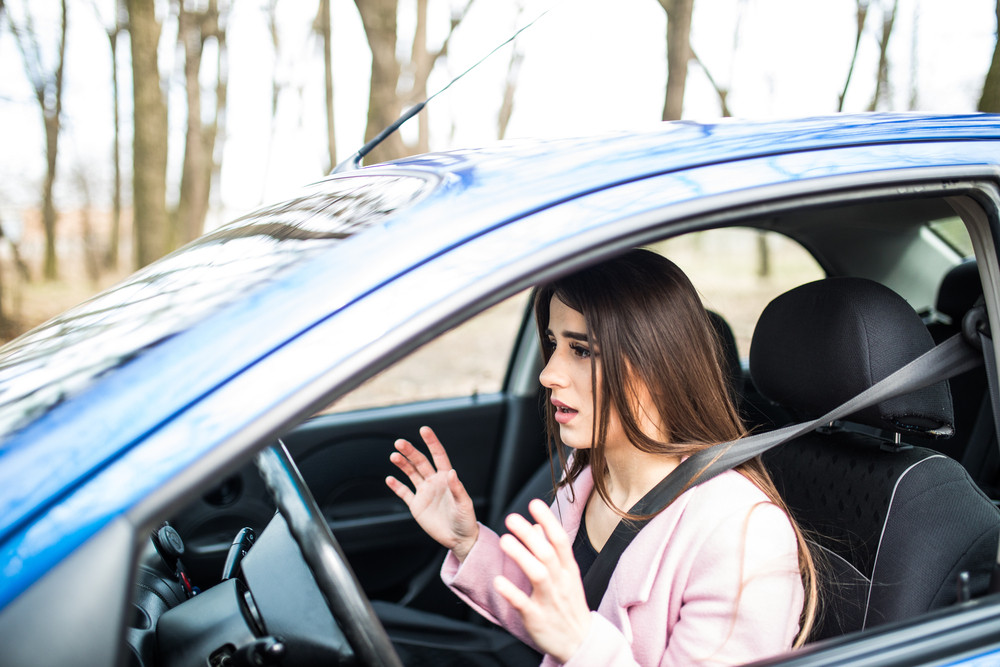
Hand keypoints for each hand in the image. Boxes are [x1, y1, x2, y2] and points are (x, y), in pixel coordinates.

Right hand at [385, 426, 479, 560]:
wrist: (459, 538)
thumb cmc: (466, 520)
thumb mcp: (464, 504)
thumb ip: (457, 488)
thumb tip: (452, 472)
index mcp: (447, 478)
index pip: (438, 455)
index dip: (431, 442)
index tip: (424, 430)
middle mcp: (434, 482)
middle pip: (420, 462)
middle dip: (410, 452)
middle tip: (399, 442)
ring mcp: (424, 492)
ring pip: (411, 474)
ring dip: (402, 464)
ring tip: (393, 456)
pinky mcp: (416, 505)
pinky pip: (404, 493)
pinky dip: (396, 486)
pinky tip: (390, 478)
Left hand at [494, 499, 591, 662]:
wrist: (579, 643)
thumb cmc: (569, 605)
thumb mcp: (565, 576)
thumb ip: (551, 550)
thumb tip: (536, 525)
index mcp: (568, 569)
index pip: (560, 540)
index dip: (548, 520)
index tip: (534, 503)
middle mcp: (561, 582)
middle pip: (547, 554)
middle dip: (529, 535)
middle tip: (511, 518)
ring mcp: (550, 600)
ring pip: (538, 575)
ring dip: (521, 556)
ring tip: (504, 540)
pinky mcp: (537, 618)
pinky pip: (524, 603)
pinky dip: (511, 591)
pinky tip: (498, 581)